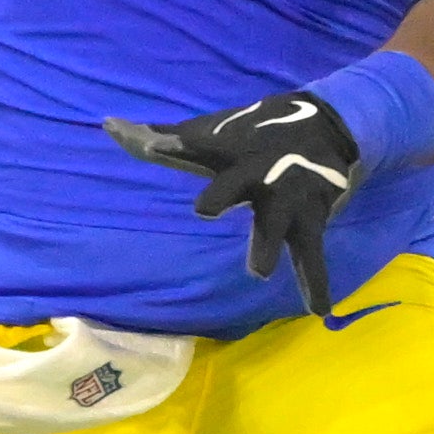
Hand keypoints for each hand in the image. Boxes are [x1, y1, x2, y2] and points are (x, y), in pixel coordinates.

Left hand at [110, 91, 365, 316]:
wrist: (325, 125)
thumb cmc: (253, 133)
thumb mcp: (213, 131)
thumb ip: (163, 137)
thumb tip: (107, 124)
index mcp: (229, 152)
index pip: (197, 146)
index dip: (175, 144)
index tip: (151, 144)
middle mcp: (256, 174)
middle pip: (234, 185)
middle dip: (221, 195)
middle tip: (203, 209)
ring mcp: (286, 199)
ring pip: (274, 225)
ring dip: (266, 246)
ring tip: (257, 272)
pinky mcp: (311, 221)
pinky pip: (313, 257)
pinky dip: (316, 282)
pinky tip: (318, 309)